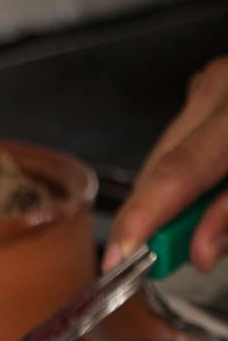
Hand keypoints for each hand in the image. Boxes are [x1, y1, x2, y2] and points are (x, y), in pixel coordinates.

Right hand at [105, 56, 227, 271]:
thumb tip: (200, 249)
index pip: (177, 172)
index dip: (143, 218)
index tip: (121, 256)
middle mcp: (218, 89)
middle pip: (162, 166)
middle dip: (156, 218)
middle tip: (164, 255)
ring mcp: (210, 84)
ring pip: (167, 158)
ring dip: (177, 199)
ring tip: (205, 217)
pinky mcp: (209, 91)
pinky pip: (182, 144)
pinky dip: (189, 179)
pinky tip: (212, 188)